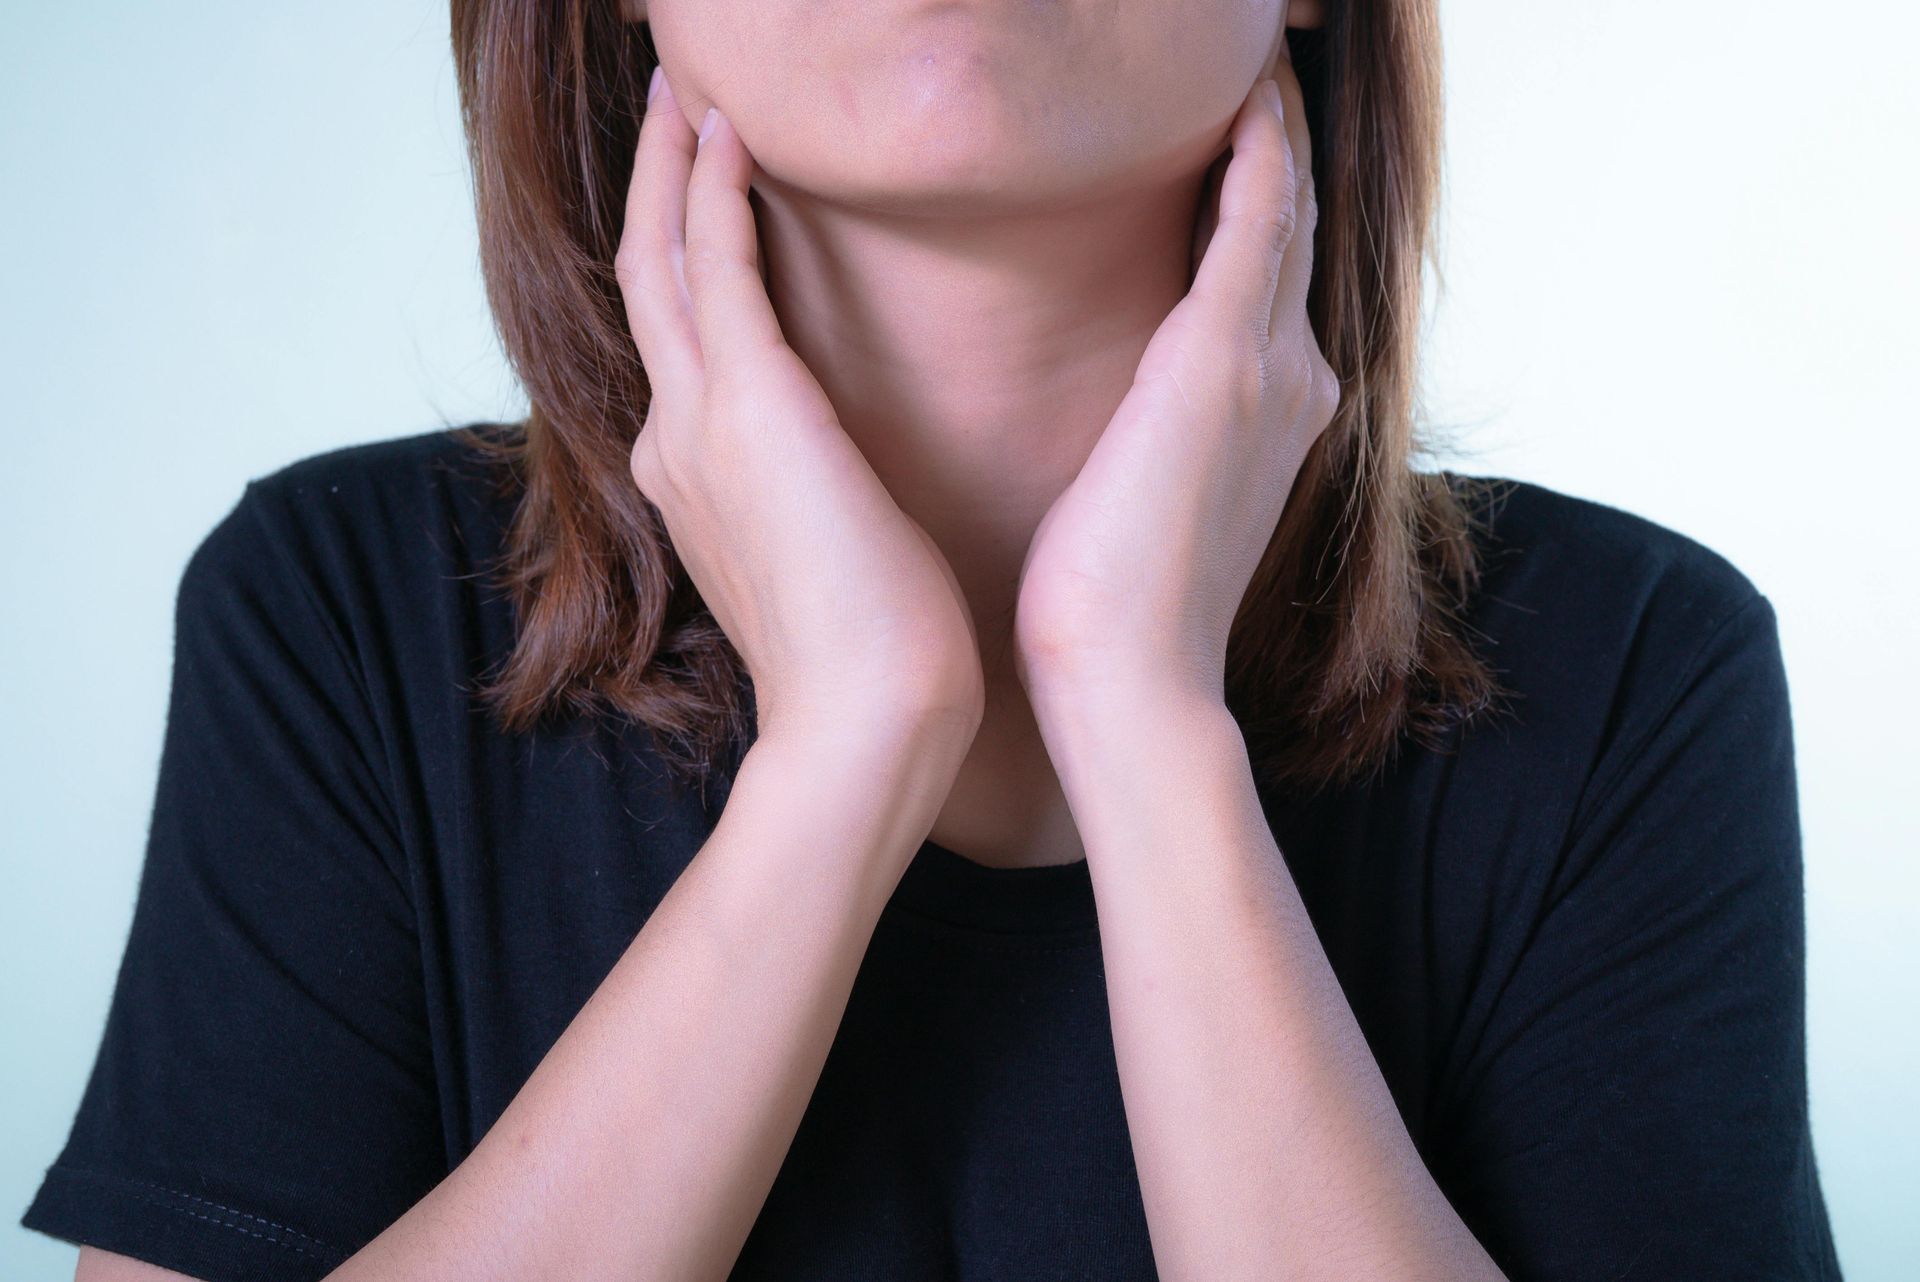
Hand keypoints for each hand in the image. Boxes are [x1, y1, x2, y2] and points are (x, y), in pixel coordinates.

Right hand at [617, 69, 985, 742]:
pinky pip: (713, 266)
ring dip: (671, 166)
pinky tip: (729, 131)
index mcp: (696, 479)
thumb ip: (810, 504)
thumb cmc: (873, 658)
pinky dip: (711, 191)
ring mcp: (699, 423)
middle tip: (670, 102)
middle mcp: (677, 441)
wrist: (865, 724)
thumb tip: (839, 484)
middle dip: (654, 187)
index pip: (679, 341)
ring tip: (686, 90)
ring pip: (662, 258)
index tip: (700, 191)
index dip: (679, 257)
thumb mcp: (828, 560)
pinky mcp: (748, 407)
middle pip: (647, 282)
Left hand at [1011, 40, 1338, 702]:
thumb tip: (1126, 414)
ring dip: (1274, 121)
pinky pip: (1255, 215)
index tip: (1239, 118)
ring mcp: (1270, 365)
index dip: (1264, 185)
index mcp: (1271, 407)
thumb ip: (1158, 434)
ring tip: (1252, 52)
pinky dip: (1257, 145)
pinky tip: (1244, 89)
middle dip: (1279, 134)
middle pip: (1292, 218)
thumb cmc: (1111, 604)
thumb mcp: (1145, 495)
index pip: (1271, 265)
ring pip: (1283, 202)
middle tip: (1258, 53)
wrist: (1127, 679)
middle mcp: (1293, 374)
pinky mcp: (1223, 361)